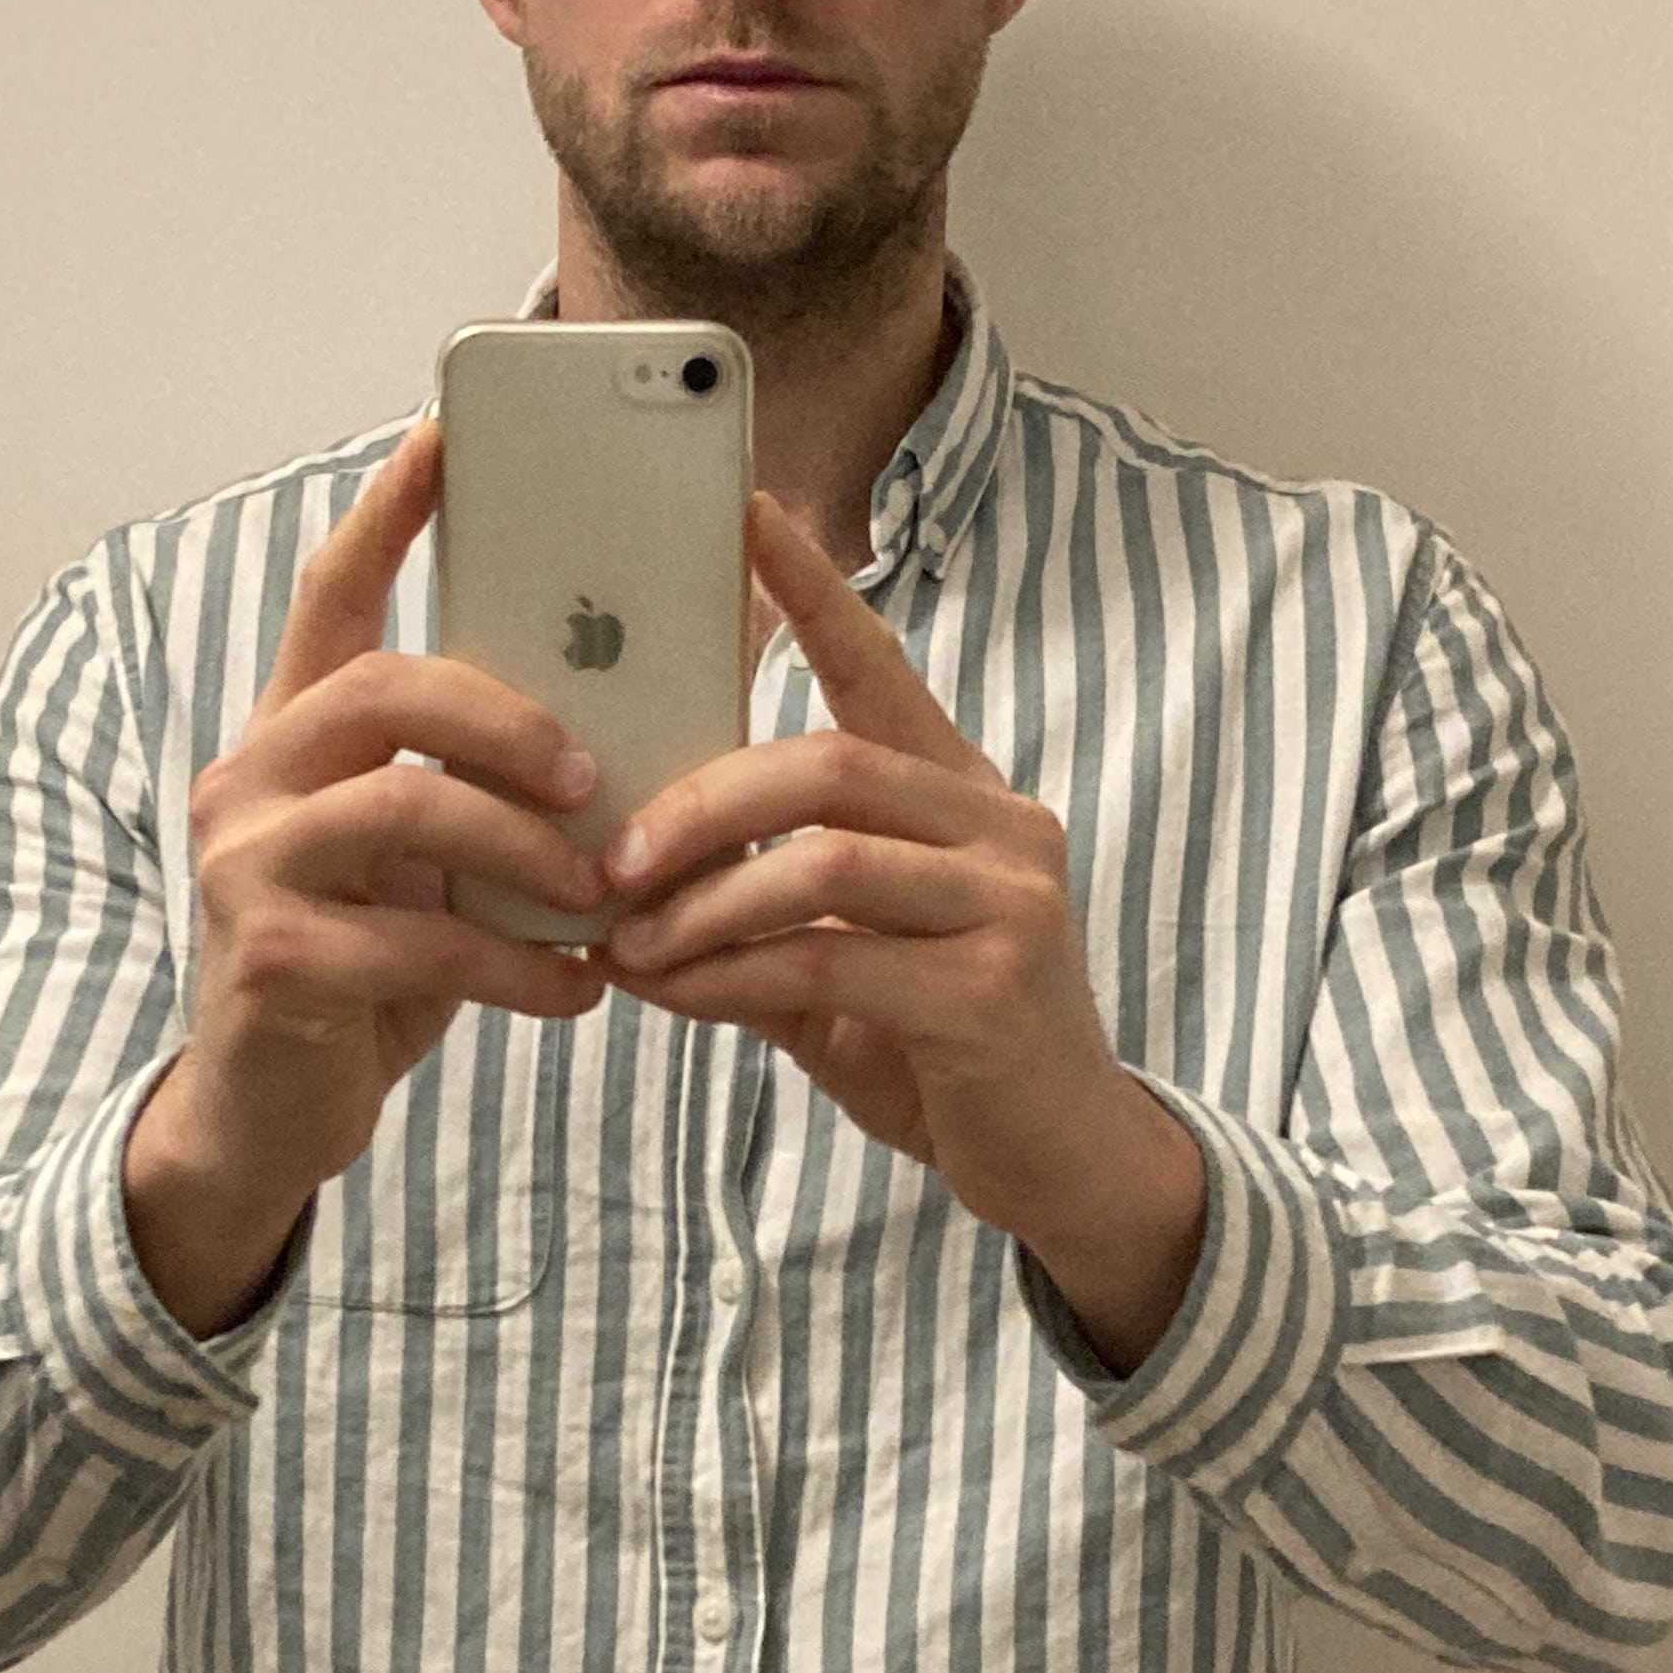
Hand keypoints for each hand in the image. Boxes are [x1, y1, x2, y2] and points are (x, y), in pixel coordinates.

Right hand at [162, 408, 610, 1214]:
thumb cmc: (373, 970)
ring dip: (525, 848)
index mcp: (294, 733)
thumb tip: (646, 697)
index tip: (449, 432)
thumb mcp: (435, 864)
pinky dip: (518, 967)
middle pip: (383, 685)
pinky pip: (419, 941)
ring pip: (402, 808)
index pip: (333, 591)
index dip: (391, 509)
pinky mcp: (270, 958)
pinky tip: (577, 990)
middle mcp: (252, 777)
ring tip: (599, 892)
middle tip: (594, 774)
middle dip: (508, 717)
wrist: (271, 1112)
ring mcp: (246, 865)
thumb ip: (492, 787)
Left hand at [594, 488, 1141, 1249]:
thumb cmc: (942, 1051)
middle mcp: (1002, 826)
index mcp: (965, 796)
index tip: (746, 508)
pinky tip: (674, 994)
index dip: (811, 587)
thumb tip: (625, 891)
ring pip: (826, 856)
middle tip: (611, 859)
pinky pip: (830, 957)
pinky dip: (732, 973)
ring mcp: (1011, 902)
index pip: (880, 664)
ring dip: (706, 899)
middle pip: (829, 762)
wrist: (1061, 1165)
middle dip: (701, 804)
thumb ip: (761, 912)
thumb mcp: (842, 967)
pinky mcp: (995, 989)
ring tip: (627, 941)